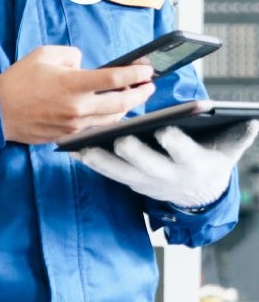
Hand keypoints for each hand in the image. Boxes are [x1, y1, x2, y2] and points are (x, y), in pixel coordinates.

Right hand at [0, 45, 154, 143]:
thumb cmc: (17, 80)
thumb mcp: (41, 54)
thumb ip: (69, 55)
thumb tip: (84, 64)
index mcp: (71, 84)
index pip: (114, 78)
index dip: (135, 73)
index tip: (147, 69)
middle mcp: (77, 107)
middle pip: (122, 103)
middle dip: (141, 94)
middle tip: (149, 86)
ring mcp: (74, 125)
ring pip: (113, 119)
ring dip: (127, 108)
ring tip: (131, 98)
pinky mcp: (69, 136)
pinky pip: (96, 127)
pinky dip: (108, 118)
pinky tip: (109, 110)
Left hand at [78, 120, 258, 209]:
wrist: (198, 194)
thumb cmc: (210, 158)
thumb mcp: (228, 148)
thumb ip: (238, 134)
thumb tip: (252, 119)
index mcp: (193, 164)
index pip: (184, 153)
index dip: (176, 143)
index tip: (165, 130)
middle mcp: (167, 176)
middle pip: (148, 165)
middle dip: (134, 153)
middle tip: (120, 138)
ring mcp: (146, 181)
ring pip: (121, 173)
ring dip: (102, 160)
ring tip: (84, 146)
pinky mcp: (130, 182)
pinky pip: (107, 173)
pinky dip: (92, 162)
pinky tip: (74, 149)